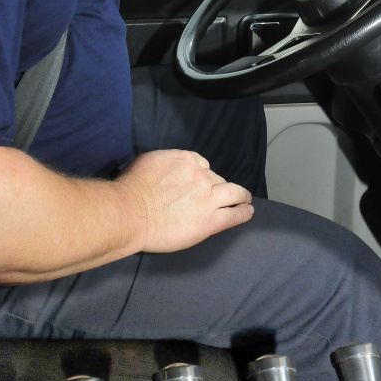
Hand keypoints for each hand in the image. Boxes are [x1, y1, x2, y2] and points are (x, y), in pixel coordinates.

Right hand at [118, 149, 252, 252]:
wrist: (131, 212)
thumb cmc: (132, 186)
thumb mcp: (148, 161)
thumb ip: (165, 163)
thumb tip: (167, 169)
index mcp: (186, 160)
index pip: (202, 164)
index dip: (203, 174)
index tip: (202, 181)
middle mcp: (200, 175)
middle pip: (217, 178)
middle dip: (218, 186)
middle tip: (217, 195)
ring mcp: (208, 198)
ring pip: (233, 193)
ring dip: (241, 195)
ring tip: (246, 199)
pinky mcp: (210, 221)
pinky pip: (233, 215)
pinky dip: (243, 212)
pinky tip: (249, 211)